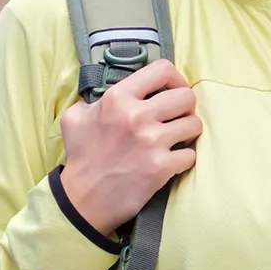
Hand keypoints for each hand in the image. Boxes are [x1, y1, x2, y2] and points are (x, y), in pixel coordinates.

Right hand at [59, 58, 201, 236]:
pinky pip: (191, 154)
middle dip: (186, 107)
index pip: (162, 69)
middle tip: (177, 117)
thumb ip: (95, 99)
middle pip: (186, 96)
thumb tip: (109, 93)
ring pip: (194, 124)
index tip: (172, 90)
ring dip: (188, 132)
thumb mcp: (75, 117)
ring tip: (177, 139)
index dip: (174, 78)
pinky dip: (184, 158)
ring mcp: (151, 141)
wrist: (82, 199)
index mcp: (118, 98)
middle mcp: (136, 116)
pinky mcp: (161, 167)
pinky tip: (172, 161)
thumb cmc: (80, 157)